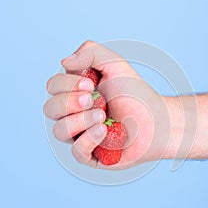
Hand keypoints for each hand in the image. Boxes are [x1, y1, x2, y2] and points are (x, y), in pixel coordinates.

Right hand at [44, 41, 169, 168]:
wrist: (157, 119)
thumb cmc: (135, 93)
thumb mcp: (114, 64)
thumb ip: (90, 52)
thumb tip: (63, 62)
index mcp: (75, 93)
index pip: (52, 87)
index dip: (65, 85)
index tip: (89, 84)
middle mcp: (73, 114)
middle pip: (50, 109)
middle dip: (69, 102)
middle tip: (93, 98)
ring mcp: (80, 135)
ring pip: (59, 131)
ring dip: (80, 120)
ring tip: (103, 116)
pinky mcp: (91, 155)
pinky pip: (76, 152)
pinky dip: (88, 139)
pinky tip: (105, 130)